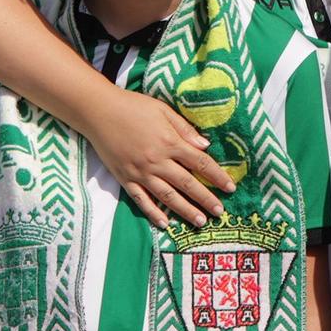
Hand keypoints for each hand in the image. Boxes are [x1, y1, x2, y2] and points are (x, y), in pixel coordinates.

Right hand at [77, 85, 232, 229]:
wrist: (99, 111)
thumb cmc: (133, 107)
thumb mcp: (163, 110)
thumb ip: (184, 129)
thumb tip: (205, 146)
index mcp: (169, 142)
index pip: (200, 163)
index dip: (218, 176)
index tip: (231, 188)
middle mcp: (157, 161)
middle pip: (187, 184)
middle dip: (206, 199)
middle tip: (220, 213)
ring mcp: (140, 172)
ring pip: (168, 197)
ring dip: (185, 210)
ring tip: (200, 222)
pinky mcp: (125, 179)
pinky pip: (142, 200)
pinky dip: (153, 213)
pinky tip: (165, 223)